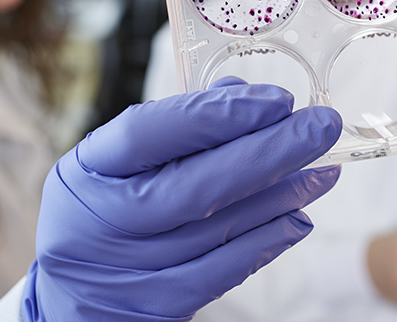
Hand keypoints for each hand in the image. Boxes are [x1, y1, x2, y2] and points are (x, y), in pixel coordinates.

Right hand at [21, 77, 342, 321]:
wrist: (72, 299)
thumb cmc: (108, 212)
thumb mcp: (121, 165)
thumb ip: (179, 128)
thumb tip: (243, 95)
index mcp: (88, 171)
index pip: (150, 133)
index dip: (218, 115)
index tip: (278, 100)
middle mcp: (100, 222)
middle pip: (195, 185)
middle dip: (270, 152)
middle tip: (322, 126)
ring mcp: (125, 270)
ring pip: (220, 228)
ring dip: (283, 195)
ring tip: (325, 170)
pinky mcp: (154, 308)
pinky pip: (224, 272)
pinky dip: (268, 241)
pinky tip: (299, 218)